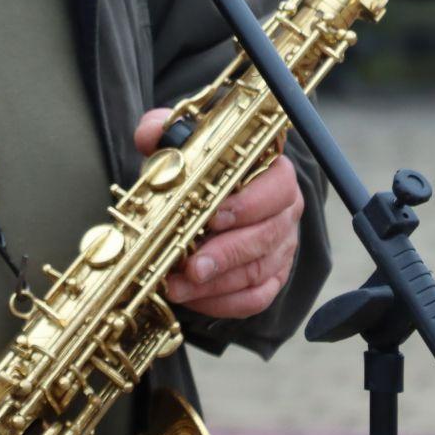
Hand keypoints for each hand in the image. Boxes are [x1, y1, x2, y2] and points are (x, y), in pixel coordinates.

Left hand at [135, 108, 304, 318]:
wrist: (208, 194)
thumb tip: (150, 136)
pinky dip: (224, 303)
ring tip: (178, 286)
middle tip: (191, 266)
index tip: (213, 216)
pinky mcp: (272, 277)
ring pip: (258, 270)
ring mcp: (281, 247)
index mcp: (273, 173)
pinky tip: (193, 298)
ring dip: (217, 283)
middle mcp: (284, 211)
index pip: (277, 186)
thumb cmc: (198, 169)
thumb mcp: (182, 143)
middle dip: (225, 254)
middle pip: (267, 235)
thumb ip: (165, 132)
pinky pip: (255, 298)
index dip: (248, 204)